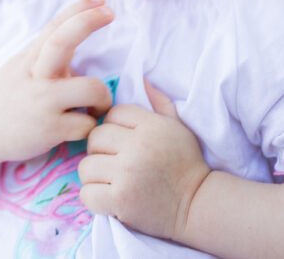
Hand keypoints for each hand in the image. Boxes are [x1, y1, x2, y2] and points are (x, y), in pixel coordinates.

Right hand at [0, 0, 115, 164]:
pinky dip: (89, 126)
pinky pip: (87, 124)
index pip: (54, 27)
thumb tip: (74, 43)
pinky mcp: (49, 129)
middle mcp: (35, 76)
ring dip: (103, 97)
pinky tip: (79, 129)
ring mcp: (42, 102)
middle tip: (109, 12)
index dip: (78, 9)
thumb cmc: (6, 100)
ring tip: (97, 106)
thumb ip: (44, 58)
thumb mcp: (19, 70)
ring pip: (91, 89)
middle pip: (62, 41)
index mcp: (29, 60)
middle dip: (87, 22)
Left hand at [78, 78, 210, 241]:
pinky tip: (107, 197)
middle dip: (100, 149)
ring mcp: (127, 174)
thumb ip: (159, 102)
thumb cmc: (186, 163)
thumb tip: (142, 78)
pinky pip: (86, 193)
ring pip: (86, 166)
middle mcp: (137, 147)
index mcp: (151, 126)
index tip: (123, 142)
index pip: (111, 114)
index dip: (114, 127)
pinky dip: (93, 197)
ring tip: (110, 180)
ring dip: (94, 175)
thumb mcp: (178, 127)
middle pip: (95, 137)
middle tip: (113, 162)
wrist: (197, 204)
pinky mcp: (120, 200)